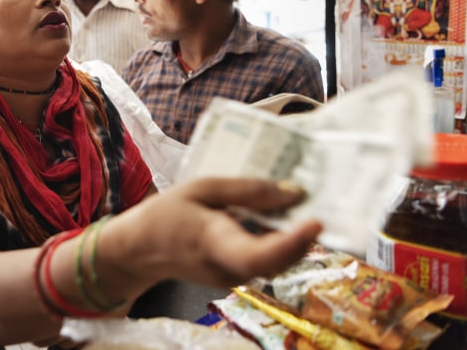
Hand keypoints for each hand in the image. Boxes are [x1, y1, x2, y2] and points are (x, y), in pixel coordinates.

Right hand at [107, 177, 321, 290]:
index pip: (259, 254)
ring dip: (297, 236)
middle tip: (324, 201)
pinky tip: (283, 216)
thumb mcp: (201, 188)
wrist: (142, 249)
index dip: (291, 242)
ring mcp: (235, 277)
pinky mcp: (239, 276)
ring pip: (279, 262)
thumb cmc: (168, 213)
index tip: (315, 221)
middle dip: (305, 234)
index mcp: (213, 242)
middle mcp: (229, 268)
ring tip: (307, 204)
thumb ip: (247, 190)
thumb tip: (294, 193)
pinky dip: (282, 239)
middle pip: (280, 260)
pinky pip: (269, 259)